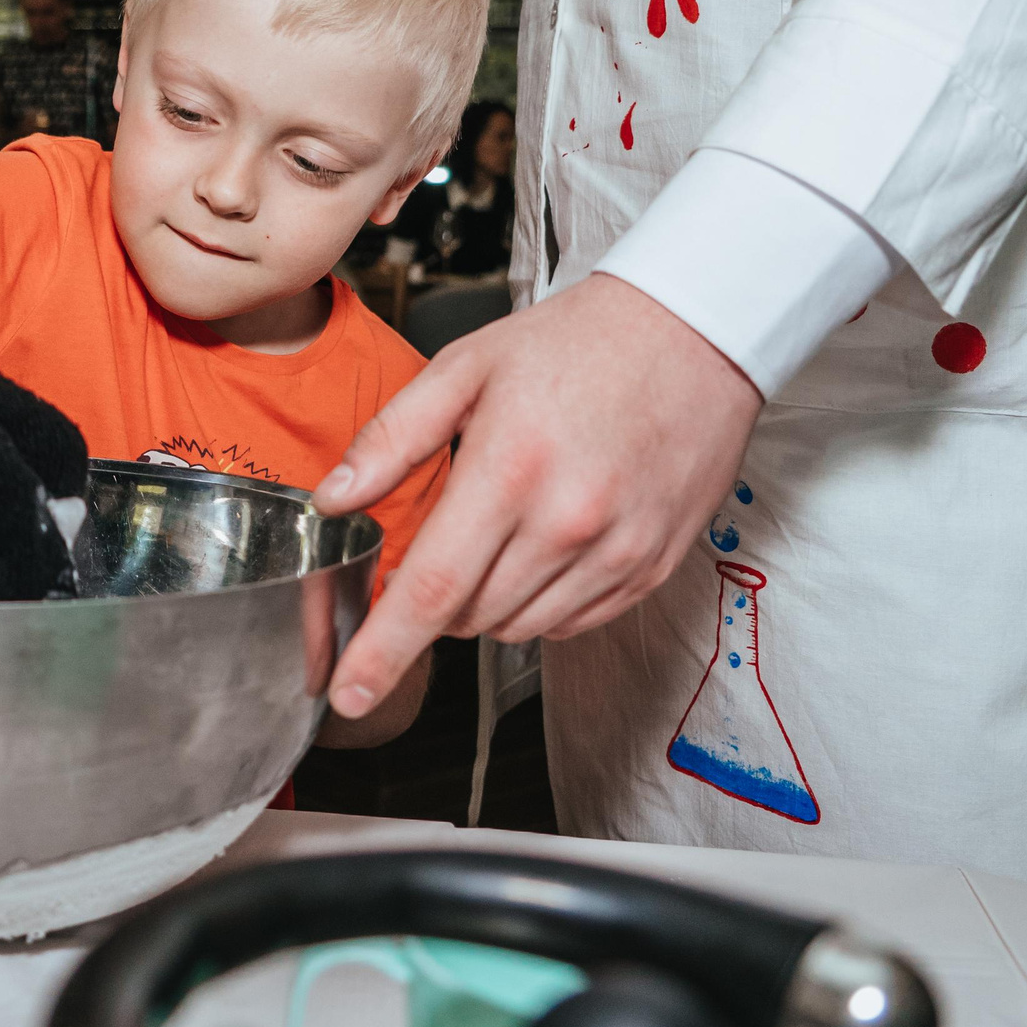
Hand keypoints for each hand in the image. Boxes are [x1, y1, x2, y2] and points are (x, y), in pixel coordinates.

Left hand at [315, 274, 762, 717]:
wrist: (693, 333)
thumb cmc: (575, 344)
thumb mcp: (466, 367)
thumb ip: (392, 438)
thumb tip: (333, 499)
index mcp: (510, 471)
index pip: (431, 590)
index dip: (383, 652)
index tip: (349, 693)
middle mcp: (568, 524)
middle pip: (469, 616)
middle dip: (434, 600)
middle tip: (443, 539)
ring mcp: (618, 552)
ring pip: (518, 627)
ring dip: (487, 603)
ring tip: (502, 528)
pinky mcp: (653, 567)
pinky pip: (573, 623)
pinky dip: (541, 603)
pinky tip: (546, 544)